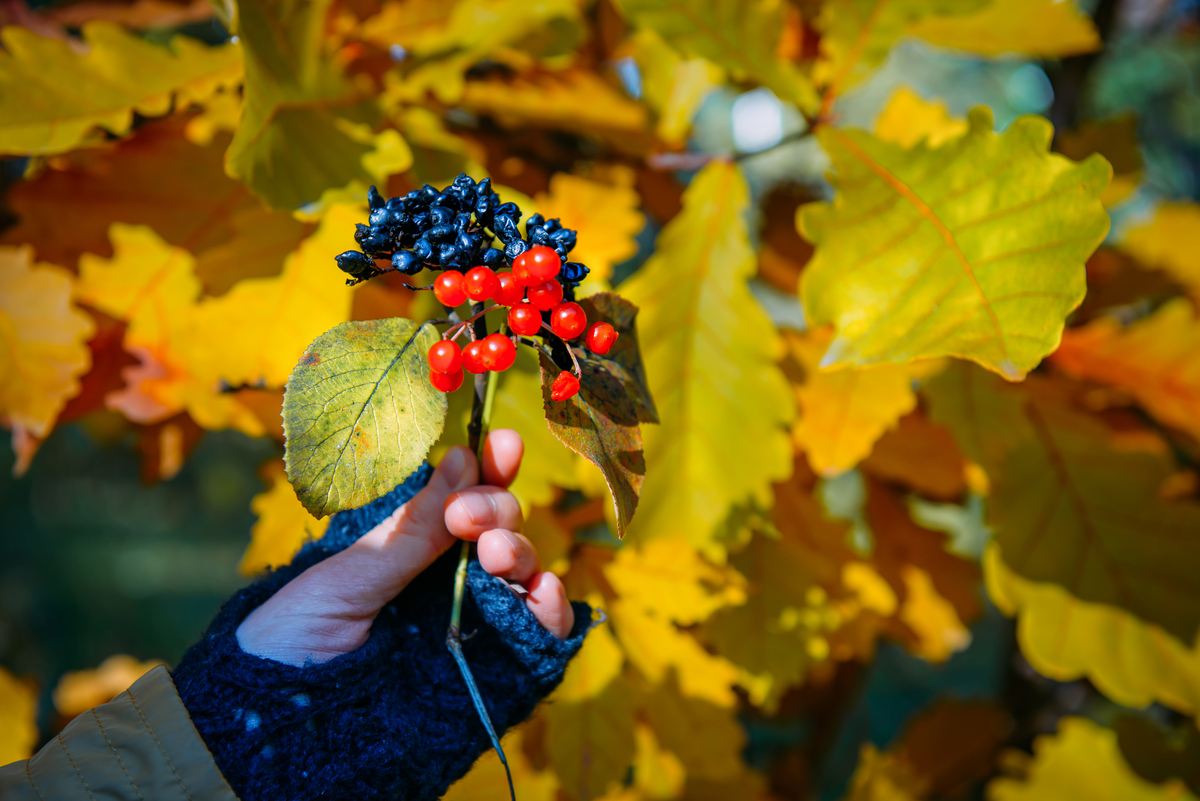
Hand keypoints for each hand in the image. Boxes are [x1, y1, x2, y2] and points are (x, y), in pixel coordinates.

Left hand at [235, 429, 573, 665]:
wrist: (279, 728)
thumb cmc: (294, 641)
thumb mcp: (348, 576)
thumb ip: (413, 530)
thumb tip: (462, 457)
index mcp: (413, 550)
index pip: (465, 499)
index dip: (490, 469)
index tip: (500, 444)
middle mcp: (451, 582)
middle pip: (501, 530)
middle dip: (496, 511)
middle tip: (468, 519)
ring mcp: (478, 626)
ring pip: (525, 574)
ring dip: (522, 552)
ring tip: (494, 553)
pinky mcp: (498, 672)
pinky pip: (543, 636)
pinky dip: (554, 609)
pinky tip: (541, 591)